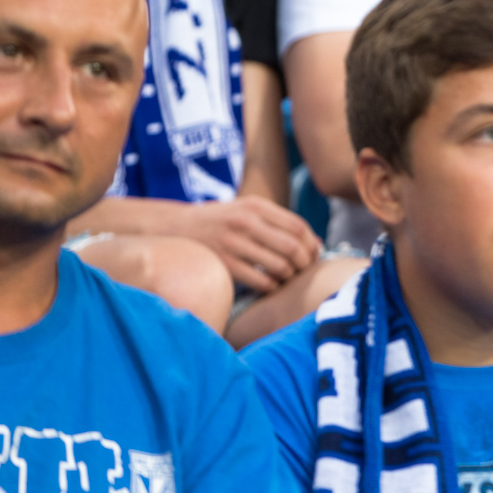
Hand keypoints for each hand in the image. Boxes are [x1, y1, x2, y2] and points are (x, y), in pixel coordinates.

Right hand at [166, 196, 320, 292]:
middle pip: (292, 247)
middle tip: (305, 270)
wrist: (176, 228)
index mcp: (256, 206)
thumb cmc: (222, 221)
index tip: (314, 254)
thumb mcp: (248, 210)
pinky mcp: (223, 263)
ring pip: (279, 266)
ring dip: (289, 276)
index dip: (311, 243)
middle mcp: (245, 221)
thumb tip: (317, 244)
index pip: (298, 226)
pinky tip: (271, 284)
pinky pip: (260, 280)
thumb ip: (279, 222)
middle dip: (305, 262)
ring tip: (288, 277)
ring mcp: (233, 243)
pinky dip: (271, 286)